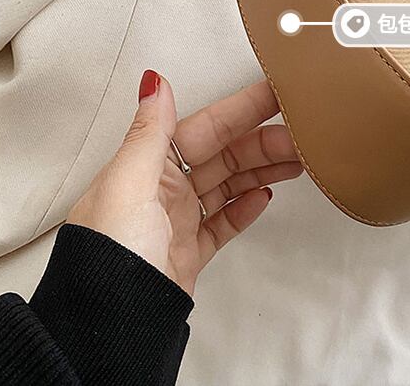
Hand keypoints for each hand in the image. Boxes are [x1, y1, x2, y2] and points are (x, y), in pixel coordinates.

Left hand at [68, 71, 302, 295]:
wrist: (109, 327)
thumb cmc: (108, 255)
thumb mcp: (128, 184)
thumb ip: (150, 133)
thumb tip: (155, 82)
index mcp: (147, 166)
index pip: (205, 127)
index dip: (241, 109)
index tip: (274, 93)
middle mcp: (163, 189)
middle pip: (224, 154)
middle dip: (263, 142)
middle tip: (301, 134)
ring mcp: (178, 221)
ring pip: (229, 184)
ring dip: (263, 170)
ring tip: (297, 161)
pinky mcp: (189, 252)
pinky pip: (225, 221)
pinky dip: (246, 207)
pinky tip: (265, 197)